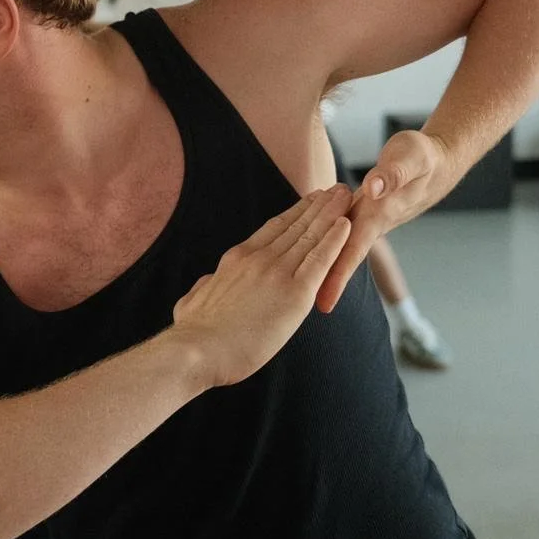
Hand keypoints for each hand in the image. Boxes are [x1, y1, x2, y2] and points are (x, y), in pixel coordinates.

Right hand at [171, 187, 351, 387]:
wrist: (195, 350)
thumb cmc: (192, 334)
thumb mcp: (192, 300)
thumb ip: (205, 287)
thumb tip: (207, 282)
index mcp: (236, 260)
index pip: (273, 229)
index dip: (294, 213)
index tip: (308, 200)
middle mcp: (258, 259)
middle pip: (296, 225)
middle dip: (318, 205)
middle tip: (336, 188)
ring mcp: (277, 273)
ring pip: (310, 236)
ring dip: (331, 214)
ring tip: (346, 194)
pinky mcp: (295, 294)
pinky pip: (320, 260)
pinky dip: (335, 241)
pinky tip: (346, 225)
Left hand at [316, 128, 450, 312]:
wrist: (438, 161)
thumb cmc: (423, 158)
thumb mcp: (411, 158)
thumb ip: (394, 174)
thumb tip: (373, 188)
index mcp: (378, 214)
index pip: (353, 250)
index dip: (337, 276)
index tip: (324, 303)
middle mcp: (371, 222)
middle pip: (341, 256)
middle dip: (323, 284)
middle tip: (299, 312)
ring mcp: (366, 218)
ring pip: (338, 247)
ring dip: (322, 268)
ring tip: (299, 293)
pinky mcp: (362, 210)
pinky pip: (337, 232)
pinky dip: (323, 245)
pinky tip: (307, 253)